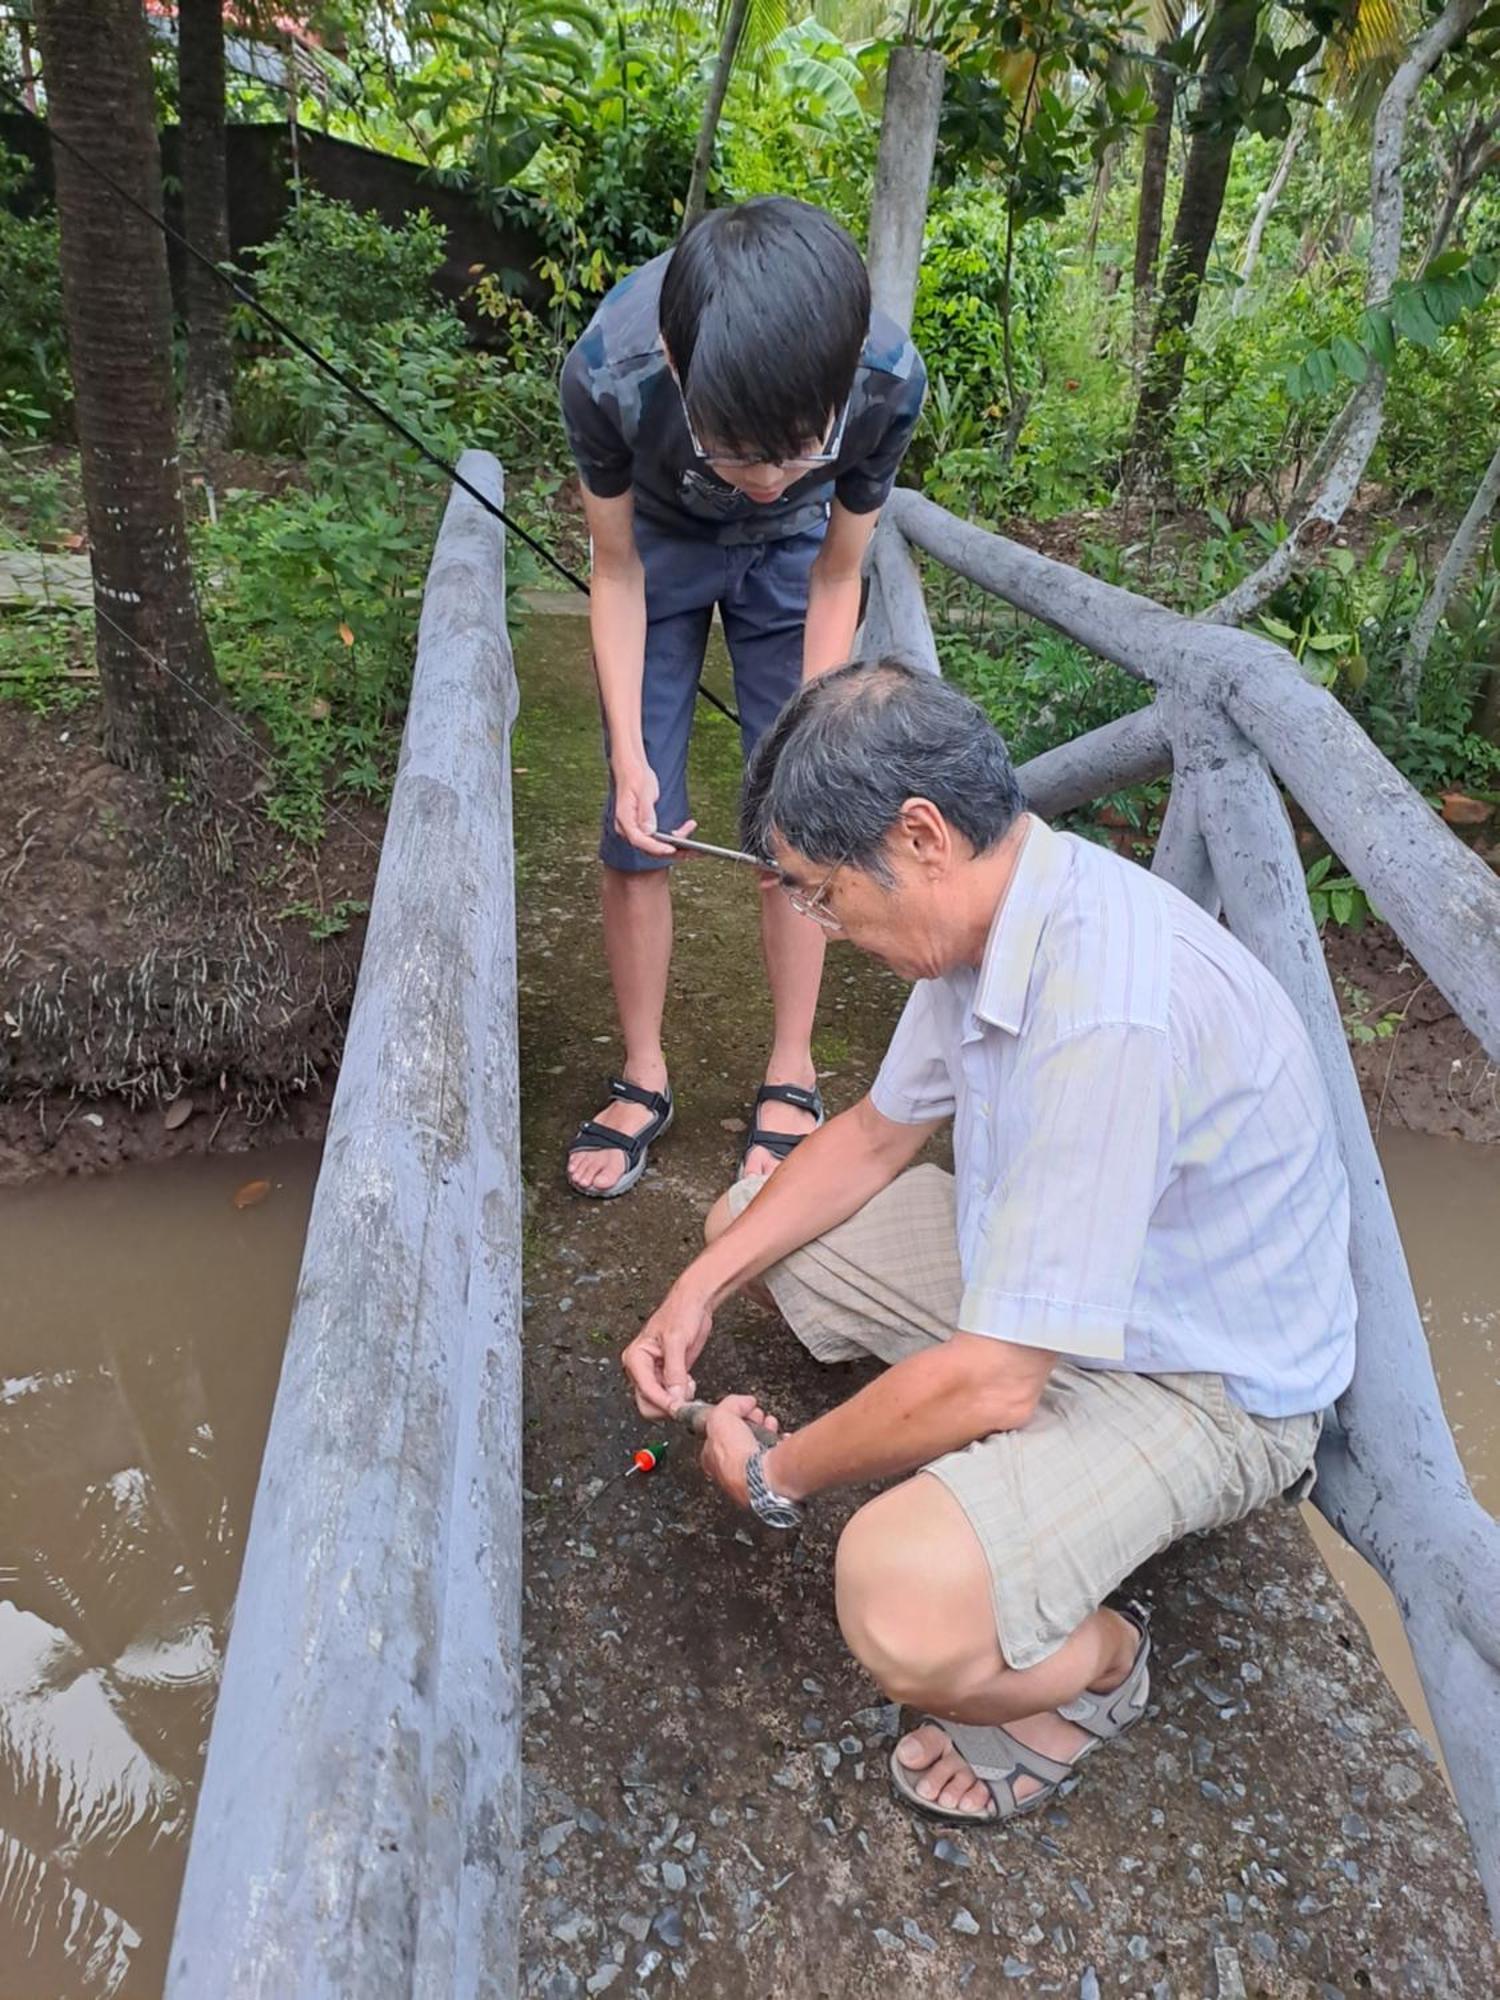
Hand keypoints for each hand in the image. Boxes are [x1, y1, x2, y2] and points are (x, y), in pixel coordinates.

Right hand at [612, 758, 686, 858]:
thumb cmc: (635, 777)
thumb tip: (650, 831)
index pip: (639, 840)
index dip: (656, 848)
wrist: (630, 769)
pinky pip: (658, 839)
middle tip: (693, 852)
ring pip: (656, 847)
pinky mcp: (643, 828)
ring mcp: (635, 830)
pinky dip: (674, 838)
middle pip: (649, 849)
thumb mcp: (644, 791)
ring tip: (696, 846)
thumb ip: (646, 812)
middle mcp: (628, 829)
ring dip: (676, 848)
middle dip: (672, 852)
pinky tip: (687, 829)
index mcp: (624, 820)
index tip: (672, 850)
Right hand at [622, 1289, 713, 1417]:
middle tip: (686, 1397)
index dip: (663, 1401)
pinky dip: (681, 1396)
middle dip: (667, 1404)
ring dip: (675, 1401)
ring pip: (658, 1403)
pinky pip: (669, 1397)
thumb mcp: (677, 1340)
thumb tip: (675, 1397)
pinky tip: (689, 1382)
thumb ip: (674, 1370)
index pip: (646, 1390)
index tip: (680, 1406)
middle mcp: (640, 1368)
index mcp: (635, 1357)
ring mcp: (653, 1374)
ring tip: (688, 1384)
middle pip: (647, 1403)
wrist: (694, 1304)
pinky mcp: (666, 1377)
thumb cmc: (681, 1312)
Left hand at [699, 1394, 781, 1510]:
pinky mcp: (769, 1480)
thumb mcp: (721, 1417)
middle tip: (758, 1416)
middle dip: (751, 1423)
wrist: (761, 1478)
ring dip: (767, 1431)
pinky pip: (775, 1458)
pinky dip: (780, 1446)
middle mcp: (729, 1471)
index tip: (741, 1409)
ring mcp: (750, 1477)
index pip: (718, 1434)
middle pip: (741, 1439)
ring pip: (759, 1448)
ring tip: (771, 1423)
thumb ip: (730, 1405)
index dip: (731, 1417)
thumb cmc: (736, 1457)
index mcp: (712, 1460)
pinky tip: (781, 1439)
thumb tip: (744, 1401)